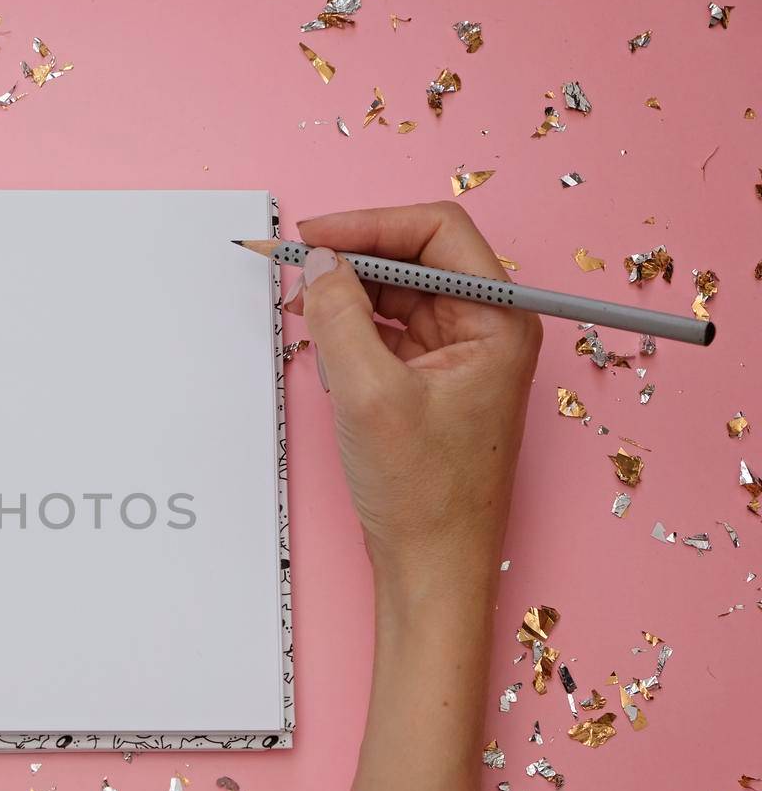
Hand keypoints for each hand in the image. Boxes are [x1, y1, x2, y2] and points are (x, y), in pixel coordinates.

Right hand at [287, 202, 540, 590]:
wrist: (432, 566)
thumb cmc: (425, 495)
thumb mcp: (369, 394)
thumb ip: (339, 316)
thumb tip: (316, 263)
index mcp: (499, 321)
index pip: (437, 233)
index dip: (370, 224)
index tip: (313, 237)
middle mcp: (486, 329)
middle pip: (413, 258)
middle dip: (351, 257)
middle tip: (291, 266)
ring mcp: (458, 355)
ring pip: (395, 293)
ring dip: (345, 293)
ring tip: (298, 306)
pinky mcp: (430, 380)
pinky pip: (386, 330)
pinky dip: (349, 327)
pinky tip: (319, 340)